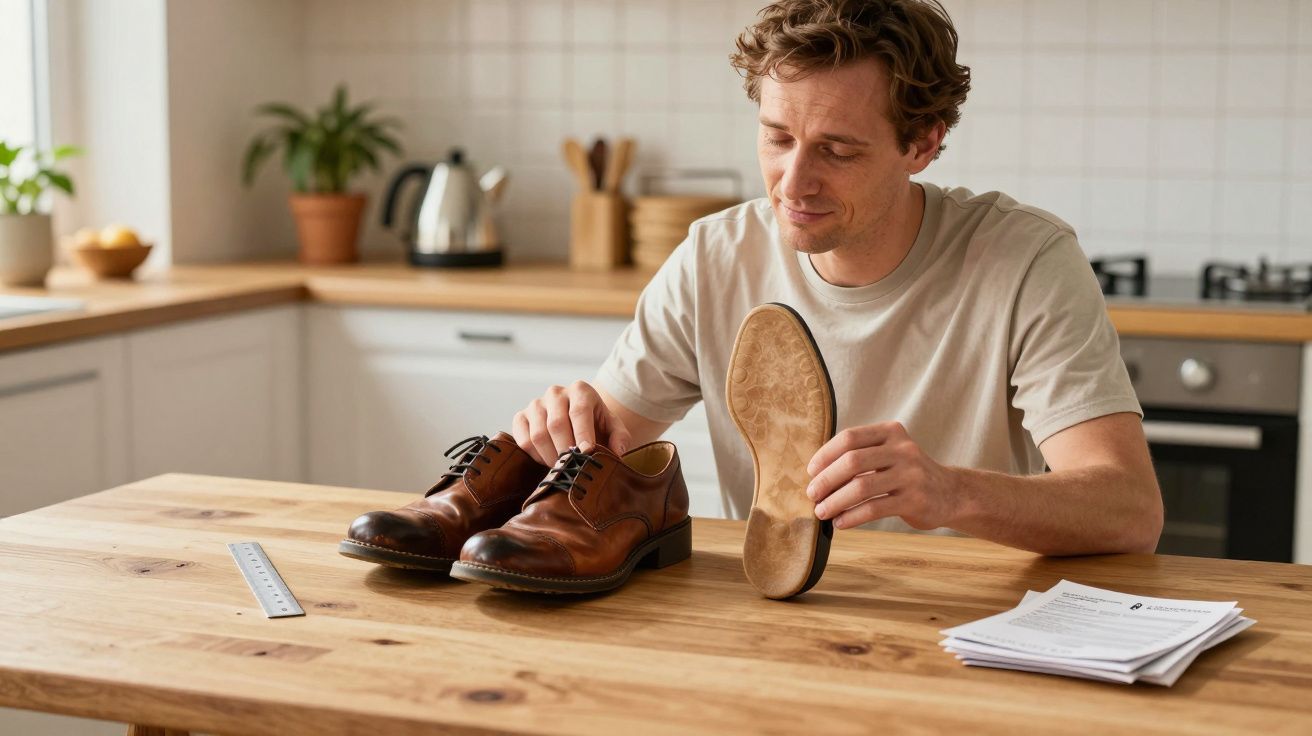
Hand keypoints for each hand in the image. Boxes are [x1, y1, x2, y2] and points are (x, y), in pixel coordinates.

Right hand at [512, 381, 632, 465]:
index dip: (582, 434)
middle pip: (556, 424)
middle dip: (566, 450)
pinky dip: (535, 456)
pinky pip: (523, 441)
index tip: (586, 453)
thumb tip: (618, 451)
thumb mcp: (613, 427)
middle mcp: (556, 393)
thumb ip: (620, 437)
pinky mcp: (521, 418)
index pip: (579, 411)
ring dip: (551, 457)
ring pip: (538, 435)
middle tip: (575, 467)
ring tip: (564, 466)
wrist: (575, 420)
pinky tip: (548, 460)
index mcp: (580, 390)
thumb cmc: (596, 424)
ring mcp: (536, 404)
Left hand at [805, 422, 960, 530]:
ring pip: (861, 487)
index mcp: (891, 432)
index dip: (825, 455)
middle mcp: (903, 449)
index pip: (849, 438)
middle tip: (812, 495)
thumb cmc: (907, 474)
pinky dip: (852, 516)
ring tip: (821, 512)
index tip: (810, 472)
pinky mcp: (915, 500)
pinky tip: (840, 523)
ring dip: (835, 501)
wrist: (951, 493)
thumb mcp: (889, 453)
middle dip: (826, 480)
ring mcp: (911, 474)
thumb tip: (816, 474)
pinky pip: (875, 508)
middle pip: (852, 461)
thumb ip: (860, 455)